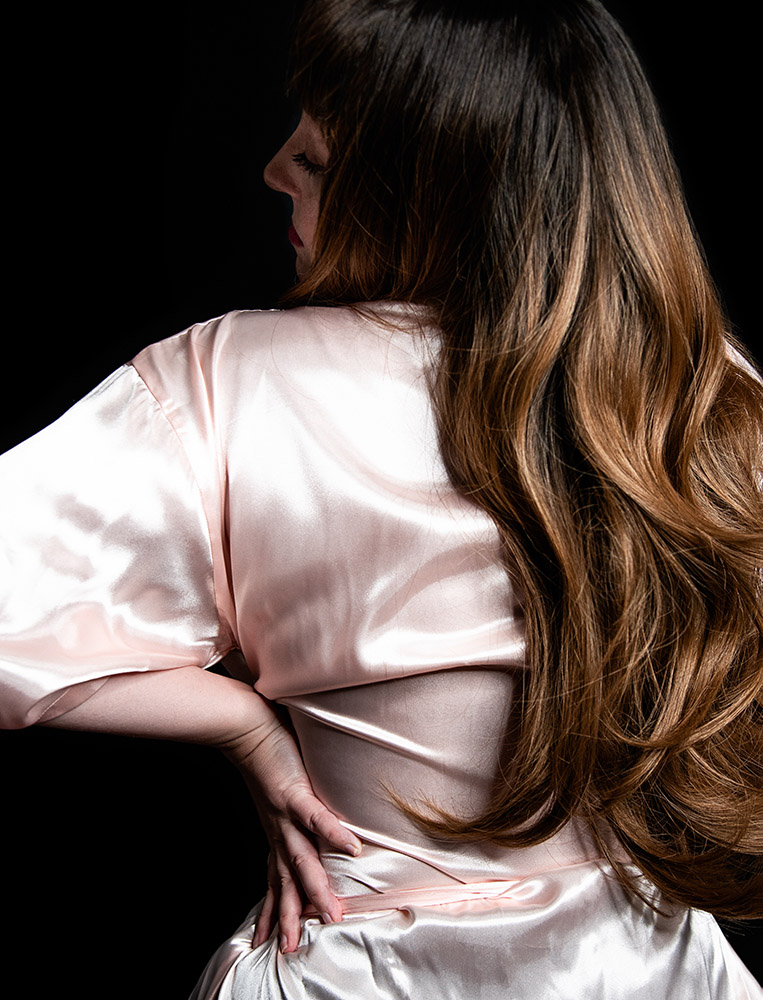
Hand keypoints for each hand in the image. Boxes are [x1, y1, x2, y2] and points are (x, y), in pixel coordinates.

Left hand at [218, 694, 361, 952]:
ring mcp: (285, 812)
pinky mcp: (293, 791)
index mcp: (275, 828)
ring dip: (314, 889)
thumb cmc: (261, 748)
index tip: (269, 939)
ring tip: (329, 915)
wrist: (241, 724)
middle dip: (289, 917)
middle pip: (285, 880)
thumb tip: (299, 807)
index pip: (275, 876)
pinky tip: (352, 848)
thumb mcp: (276, 786)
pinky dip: (334, 833)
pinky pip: (317, 817)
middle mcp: (278, 828)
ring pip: (301, 859)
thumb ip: (291, 801)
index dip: (273, 908)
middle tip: (292, 950)